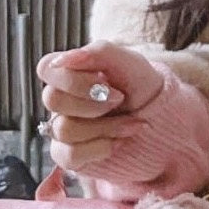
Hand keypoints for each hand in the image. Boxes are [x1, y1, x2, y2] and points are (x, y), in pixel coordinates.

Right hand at [36, 41, 164, 170]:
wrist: (161, 120)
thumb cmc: (141, 86)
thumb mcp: (130, 62)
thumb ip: (99, 52)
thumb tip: (61, 60)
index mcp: (69, 72)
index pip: (47, 68)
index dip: (74, 78)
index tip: (105, 81)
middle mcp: (62, 101)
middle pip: (53, 100)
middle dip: (95, 102)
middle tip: (121, 100)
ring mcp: (63, 128)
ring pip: (64, 130)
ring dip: (106, 126)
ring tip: (132, 122)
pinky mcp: (70, 154)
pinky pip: (69, 155)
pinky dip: (101, 148)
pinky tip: (119, 141)